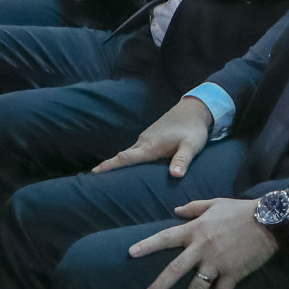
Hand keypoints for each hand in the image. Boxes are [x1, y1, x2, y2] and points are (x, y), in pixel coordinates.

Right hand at [94, 95, 213, 177]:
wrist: (194, 109)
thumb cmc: (193, 129)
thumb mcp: (191, 146)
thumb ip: (182, 160)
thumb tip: (175, 175)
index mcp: (150, 146)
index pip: (126, 158)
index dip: (109, 166)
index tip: (94, 172)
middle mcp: (144, 142)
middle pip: (122, 156)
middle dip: (108, 167)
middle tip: (93, 179)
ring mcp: (146, 138)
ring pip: (129, 153)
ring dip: (118, 163)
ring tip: (107, 177)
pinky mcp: (150, 137)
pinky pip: (135, 150)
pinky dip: (129, 159)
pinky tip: (129, 166)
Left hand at [131, 198, 277, 288]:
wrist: (269, 221)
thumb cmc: (240, 211)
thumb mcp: (215, 203)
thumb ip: (194, 208)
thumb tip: (176, 210)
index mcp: (195, 230)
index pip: (166, 238)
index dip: (148, 245)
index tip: (131, 252)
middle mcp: (202, 249)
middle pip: (175, 270)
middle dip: (159, 286)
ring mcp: (217, 263)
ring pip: (196, 288)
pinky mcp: (233, 274)